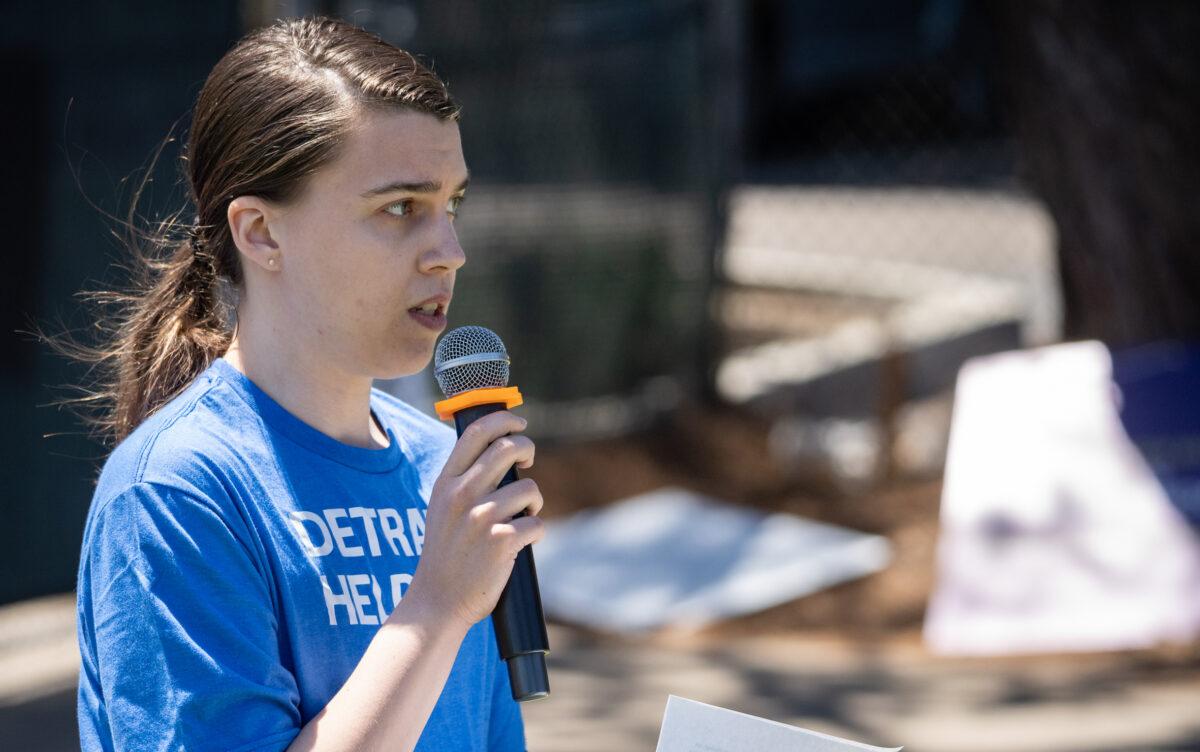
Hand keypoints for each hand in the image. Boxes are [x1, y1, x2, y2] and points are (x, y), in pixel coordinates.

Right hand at [401, 411, 544, 629]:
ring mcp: (482, 517)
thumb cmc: (446, 553)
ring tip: (521, 518)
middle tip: (528, 462)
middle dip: (527, 449)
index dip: (504, 419)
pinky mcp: (502, 541)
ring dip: (533, 502)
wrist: (438, 601)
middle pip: (508, 448)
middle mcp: (462, 495)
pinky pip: (537, 522)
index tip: (519, 423)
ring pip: (530, 489)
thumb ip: (463, 479)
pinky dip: (535, 532)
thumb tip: (501, 448)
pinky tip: (521, 543)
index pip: (477, 433)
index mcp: (446, 483)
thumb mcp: (441, 508)